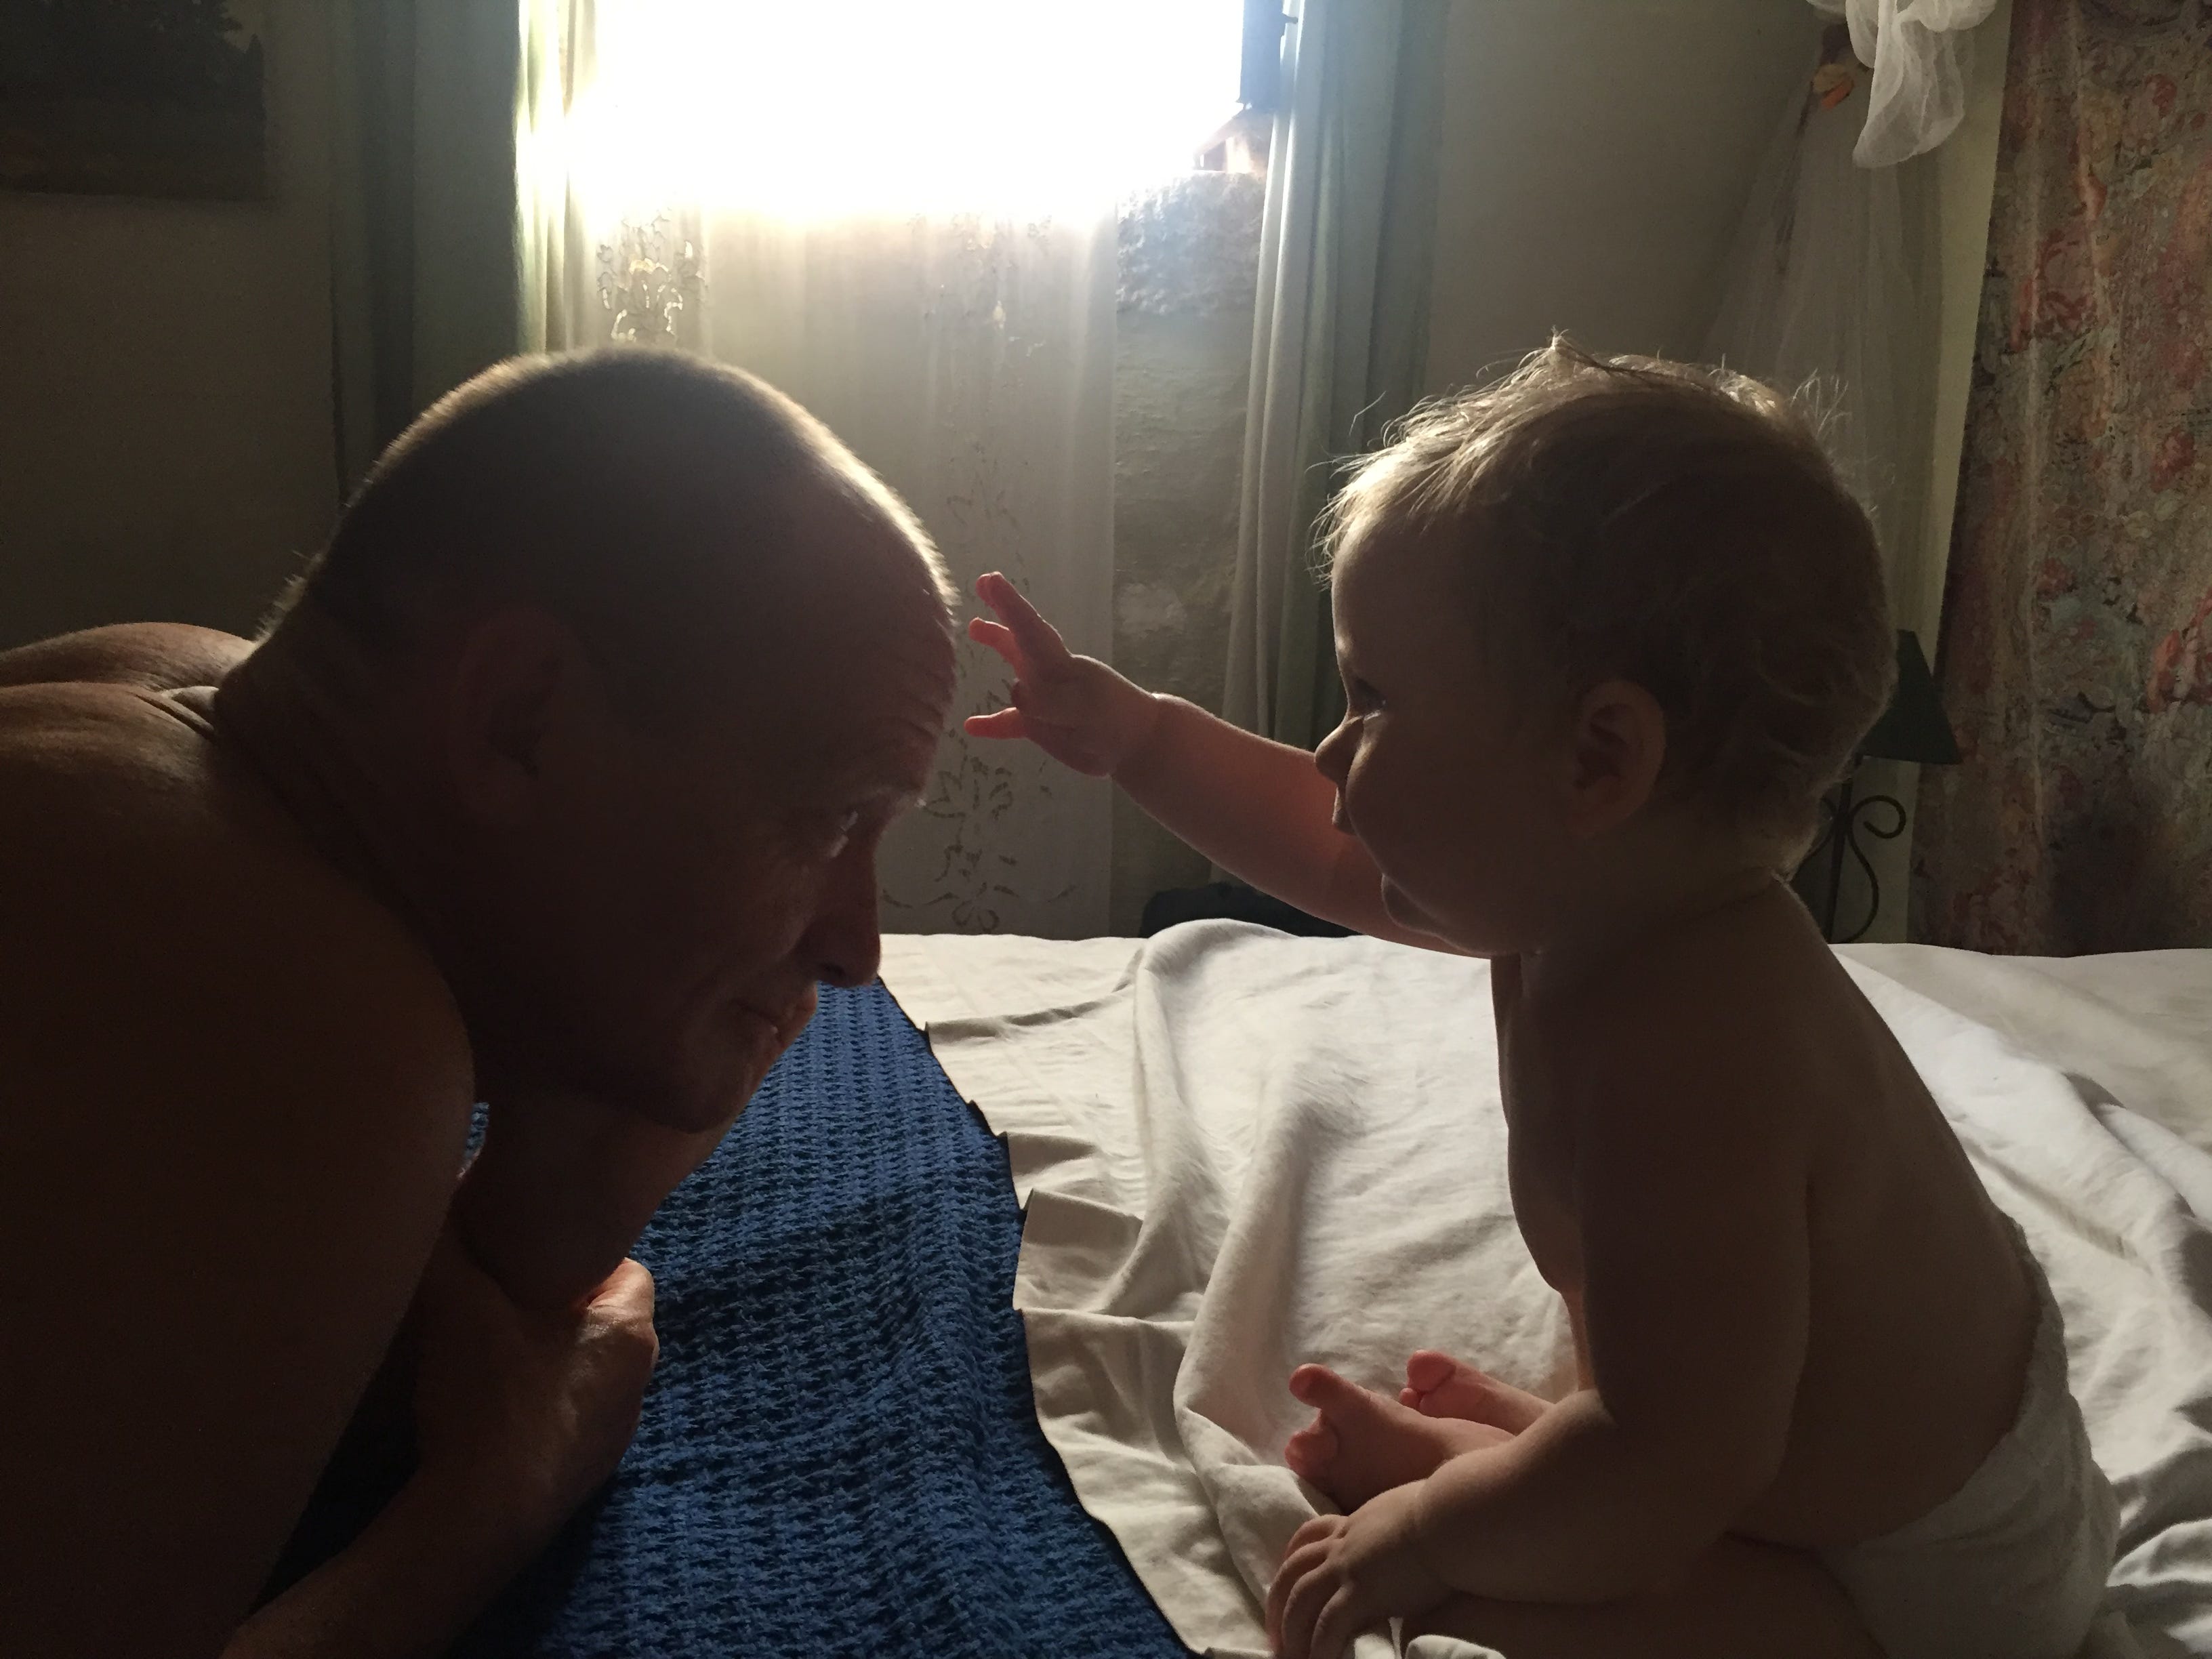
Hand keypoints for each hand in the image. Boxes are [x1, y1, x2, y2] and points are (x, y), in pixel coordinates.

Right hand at [411, 1228, 660, 1548]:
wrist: (478, 1519)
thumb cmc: (487, 1402)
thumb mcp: (459, 1305)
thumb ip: (450, 1246)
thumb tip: (439, 1200)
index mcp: (632, 1332)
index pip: (627, 1271)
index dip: (582, 1259)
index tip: (533, 1261)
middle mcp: (638, 1384)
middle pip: (606, 1323)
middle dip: (560, 1310)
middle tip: (505, 1303)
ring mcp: (614, 1437)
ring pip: (587, 1376)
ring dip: (548, 1364)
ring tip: (492, 1358)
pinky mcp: (583, 1479)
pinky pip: (567, 1425)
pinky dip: (537, 1413)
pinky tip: (489, 1415)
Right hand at [963, 571, 1162, 775]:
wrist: (1140, 744)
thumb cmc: (1115, 721)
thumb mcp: (1083, 708)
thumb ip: (1050, 700)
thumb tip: (1016, 690)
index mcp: (1060, 664)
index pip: (1029, 630)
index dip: (1008, 606)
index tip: (990, 580)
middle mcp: (1049, 675)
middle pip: (1021, 638)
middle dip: (1004, 611)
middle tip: (984, 582)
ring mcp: (1045, 701)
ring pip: (1014, 665)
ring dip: (998, 646)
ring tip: (975, 626)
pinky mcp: (1042, 728)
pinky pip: (1011, 723)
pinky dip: (993, 724)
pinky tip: (971, 726)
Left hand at [1266, 1480, 1452, 1658]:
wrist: (1453, 1519)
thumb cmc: (1447, 1512)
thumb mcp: (1412, 1510)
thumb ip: (1400, 1525)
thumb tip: (1412, 1532)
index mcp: (1356, 1523)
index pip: (1313, 1535)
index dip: (1295, 1557)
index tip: (1287, 1577)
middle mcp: (1344, 1543)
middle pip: (1295, 1570)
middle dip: (1279, 1602)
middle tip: (1276, 1632)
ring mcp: (1349, 1567)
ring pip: (1302, 1599)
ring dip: (1292, 1630)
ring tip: (1289, 1656)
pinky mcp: (1362, 1592)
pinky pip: (1329, 1625)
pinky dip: (1319, 1647)